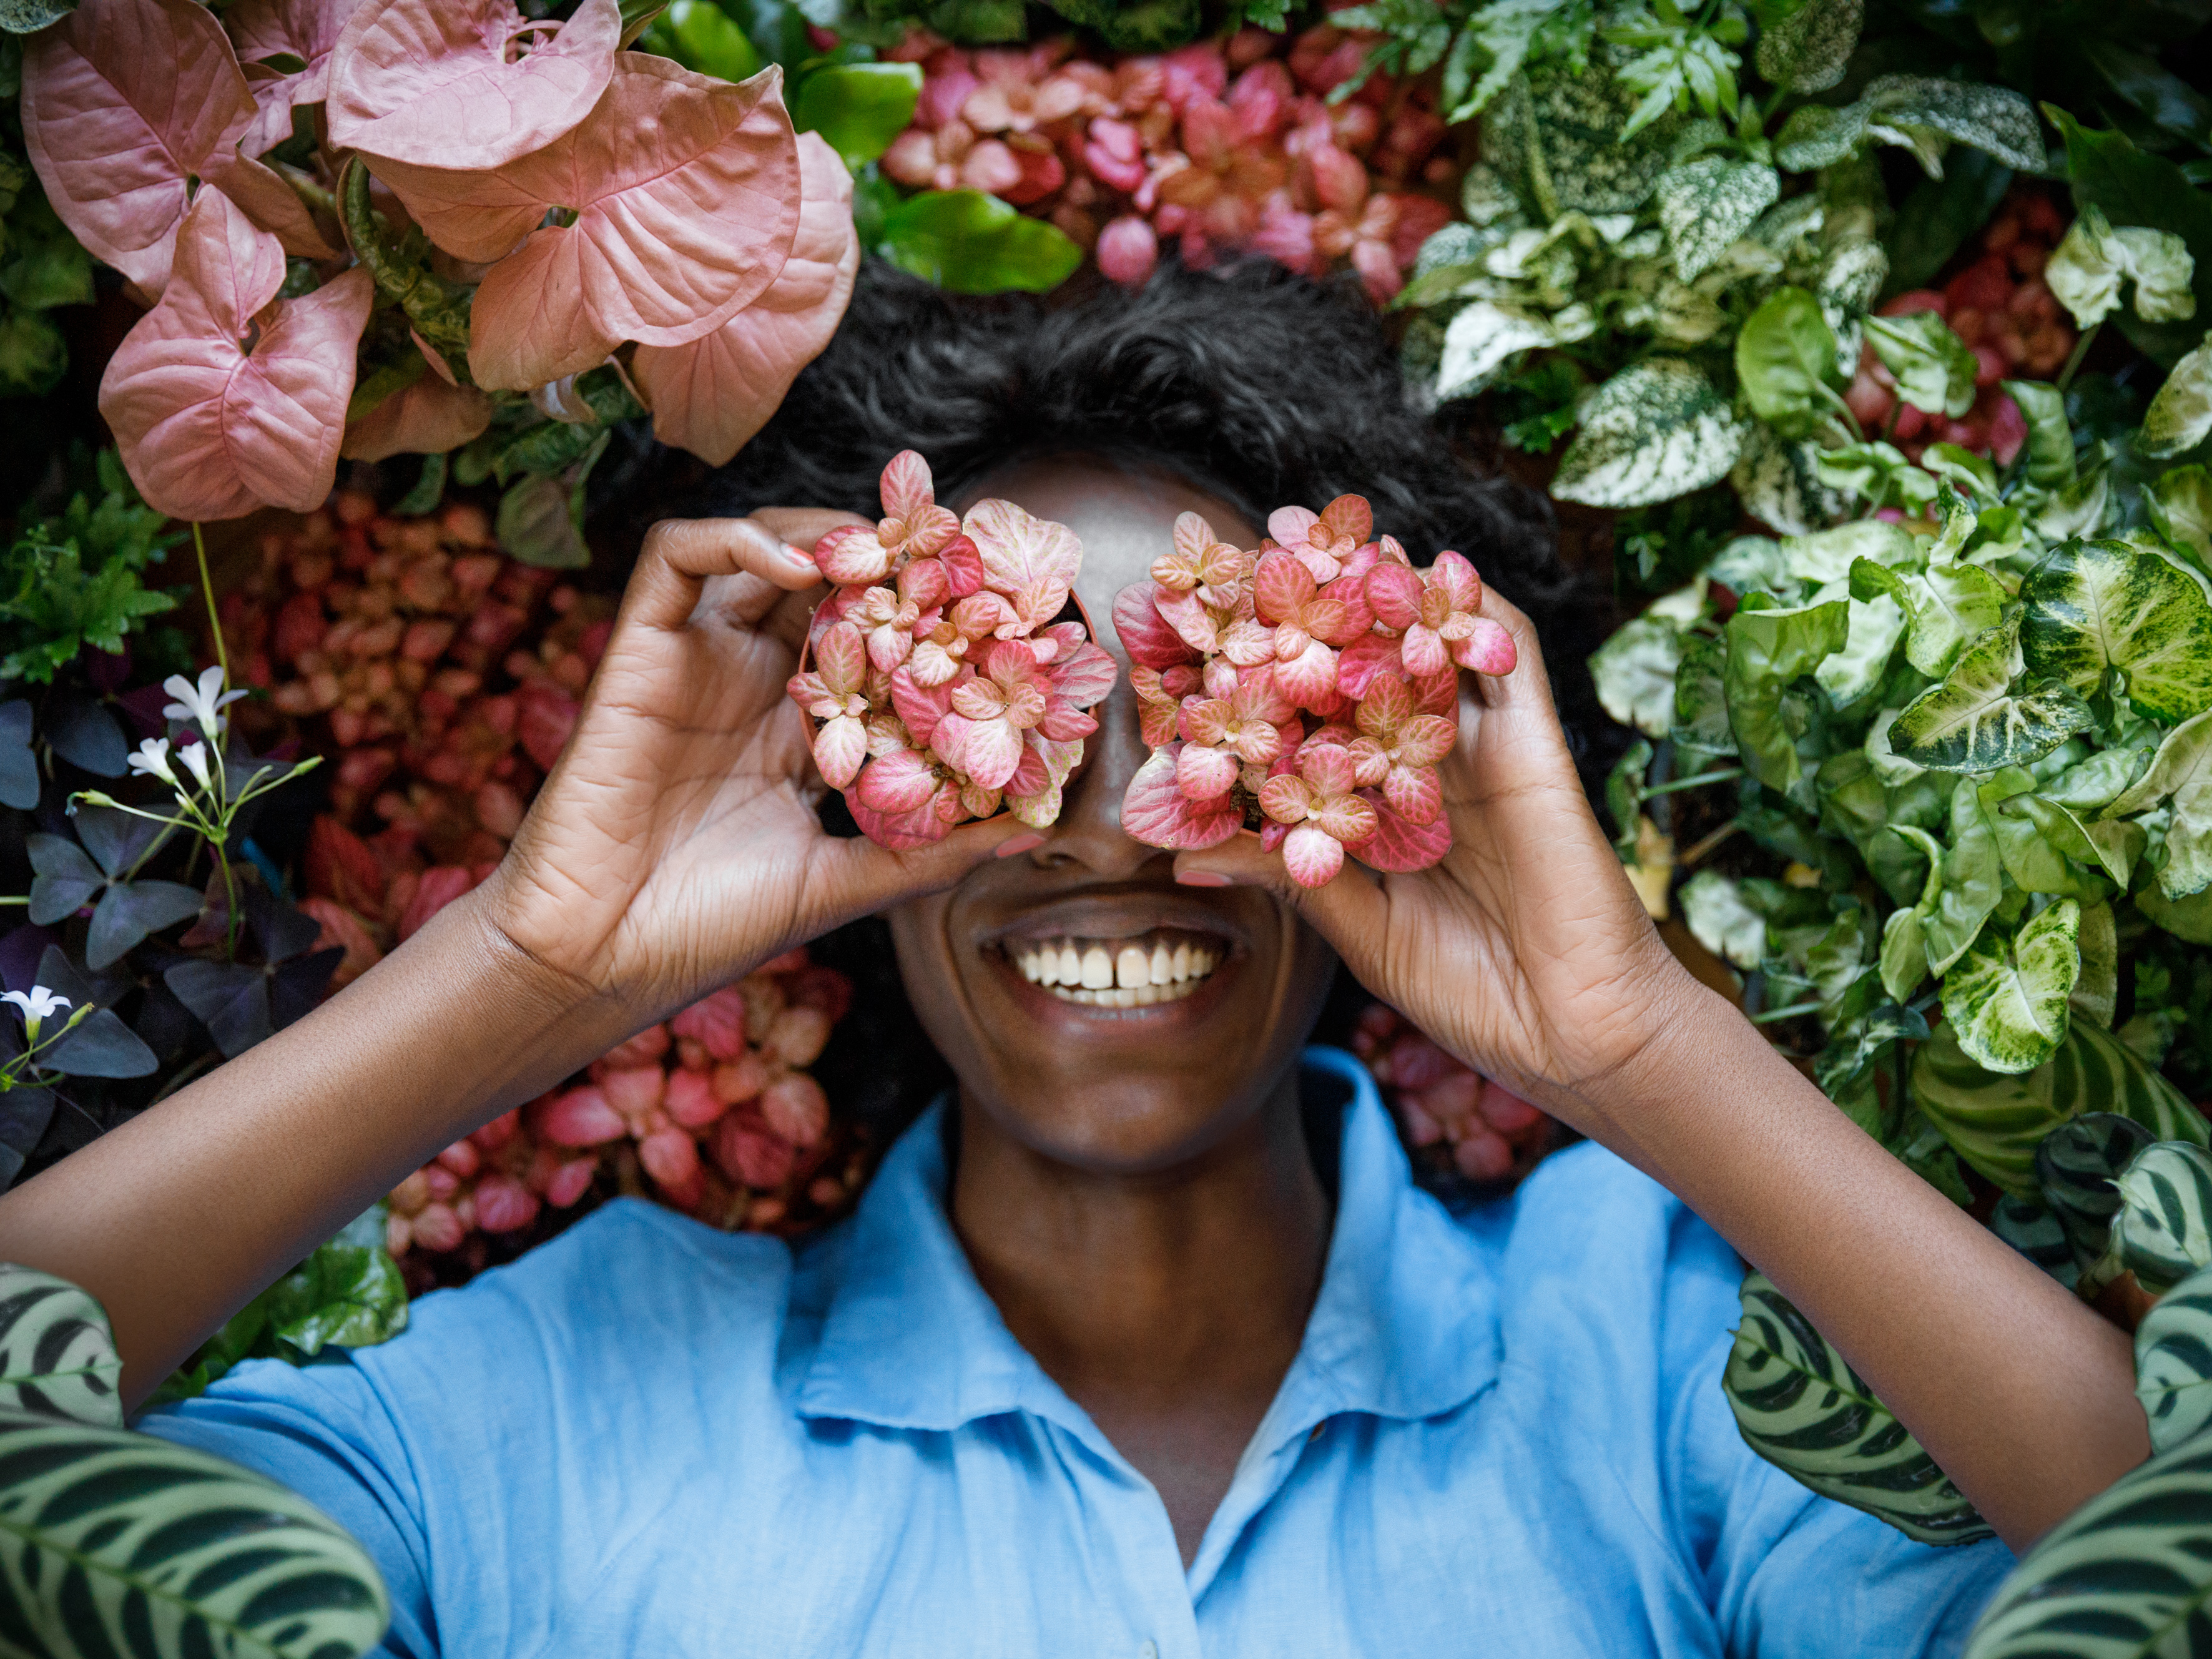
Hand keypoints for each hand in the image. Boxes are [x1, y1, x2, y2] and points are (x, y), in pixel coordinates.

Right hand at [473, 511, 1027, 1026]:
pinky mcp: (636, 649)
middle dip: (886, 560)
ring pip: (757, 550)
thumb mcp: (844, 884)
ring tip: (880, 549)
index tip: (992, 607)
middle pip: (824, 586)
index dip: (926, 619)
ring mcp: (694, 662)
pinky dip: (735, 536)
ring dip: (821, 533)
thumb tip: (1033, 828)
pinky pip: (674, 555)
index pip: (872, 648)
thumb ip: (932, 854)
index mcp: (797, 734)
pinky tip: (797, 564)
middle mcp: (749, 685)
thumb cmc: (705, 931)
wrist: (598, 958)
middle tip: (947, 551)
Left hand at [1176, 590, 1711, 1131]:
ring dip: (1388, 596)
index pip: (1316, 731)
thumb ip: (1287, 875)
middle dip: (1317, 621)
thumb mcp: (1358, 929)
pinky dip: (1471, 610)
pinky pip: (1511, 660)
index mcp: (1387, 811)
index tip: (1196, 651)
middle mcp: (1432, 769)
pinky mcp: (1537, 749)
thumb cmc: (1476, 996)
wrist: (1577, 1038)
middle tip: (1250, 569)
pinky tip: (1426, 569)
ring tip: (1324, 547)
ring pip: (1435, 650)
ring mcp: (1485, 753)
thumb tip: (1182, 853)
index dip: (1265, 687)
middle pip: (1371, 673)